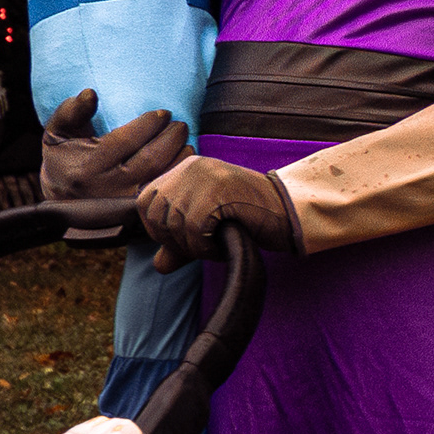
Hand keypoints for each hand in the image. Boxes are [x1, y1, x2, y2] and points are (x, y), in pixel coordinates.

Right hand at [38, 89, 193, 205]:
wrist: (60, 199)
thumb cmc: (62, 159)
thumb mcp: (58, 132)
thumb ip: (72, 111)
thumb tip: (91, 93)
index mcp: (87, 168)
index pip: (127, 140)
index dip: (149, 124)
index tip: (162, 113)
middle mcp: (107, 189)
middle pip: (150, 160)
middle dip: (170, 139)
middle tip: (179, 125)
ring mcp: (124, 206)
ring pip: (162, 179)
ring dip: (180, 157)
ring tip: (183, 140)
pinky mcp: (136, 215)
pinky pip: (164, 193)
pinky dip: (178, 176)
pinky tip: (183, 160)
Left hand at [140, 152, 300, 265]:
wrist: (288, 212)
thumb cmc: (249, 220)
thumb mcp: (208, 229)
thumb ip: (181, 243)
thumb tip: (159, 266)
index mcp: (185, 169)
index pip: (145, 202)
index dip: (158, 229)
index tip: (186, 240)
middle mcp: (191, 167)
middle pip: (155, 215)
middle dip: (175, 241)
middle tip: (205, 245)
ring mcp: (204, 176)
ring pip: (173, 224)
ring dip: (194, 246)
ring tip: (218, 242)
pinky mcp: (216, 191)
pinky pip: (194, 231)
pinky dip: (206, 247)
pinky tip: (224, 243)